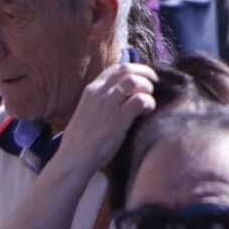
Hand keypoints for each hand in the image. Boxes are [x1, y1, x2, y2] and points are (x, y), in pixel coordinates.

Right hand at [54, 62, 156, 177]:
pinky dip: (148, 103)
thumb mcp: (87, 111)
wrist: (73, 160)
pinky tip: (147, 112)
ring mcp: (108, 104)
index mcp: (91, 90)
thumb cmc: (81, 141)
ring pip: (134, 81)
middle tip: (154, 84)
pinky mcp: (118, 119)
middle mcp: (99, 93)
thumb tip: (124, 94)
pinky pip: (140, 100)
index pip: (115, 69)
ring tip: (149, 100)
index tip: (143, 77)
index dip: (134, 69)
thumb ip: (102, 100)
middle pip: (127, 70)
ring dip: (147, 87)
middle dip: (145, 73)